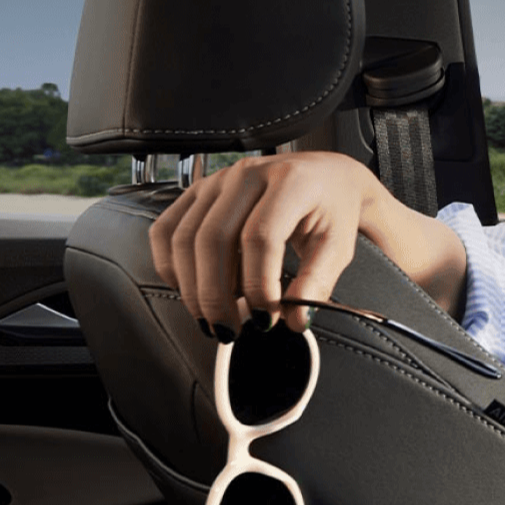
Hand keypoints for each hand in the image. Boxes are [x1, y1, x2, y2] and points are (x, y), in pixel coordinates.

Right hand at [149, 151, 380, 336]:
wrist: (324, 178)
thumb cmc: (332, 210)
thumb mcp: (338, 246)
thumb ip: (317, 283)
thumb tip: (294, 320)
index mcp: (290, 182)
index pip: (260, 237)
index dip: (257, 285)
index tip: (265, 320)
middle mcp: (248, 174)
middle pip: (213, 238)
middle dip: (215, 295)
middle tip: (229, 330)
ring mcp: (217, 180)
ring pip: (184, 237)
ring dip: (192, 287)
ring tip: (212, 318)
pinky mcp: (198, 191)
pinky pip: (166, 230)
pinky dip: (172, 266)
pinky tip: (192, 289)